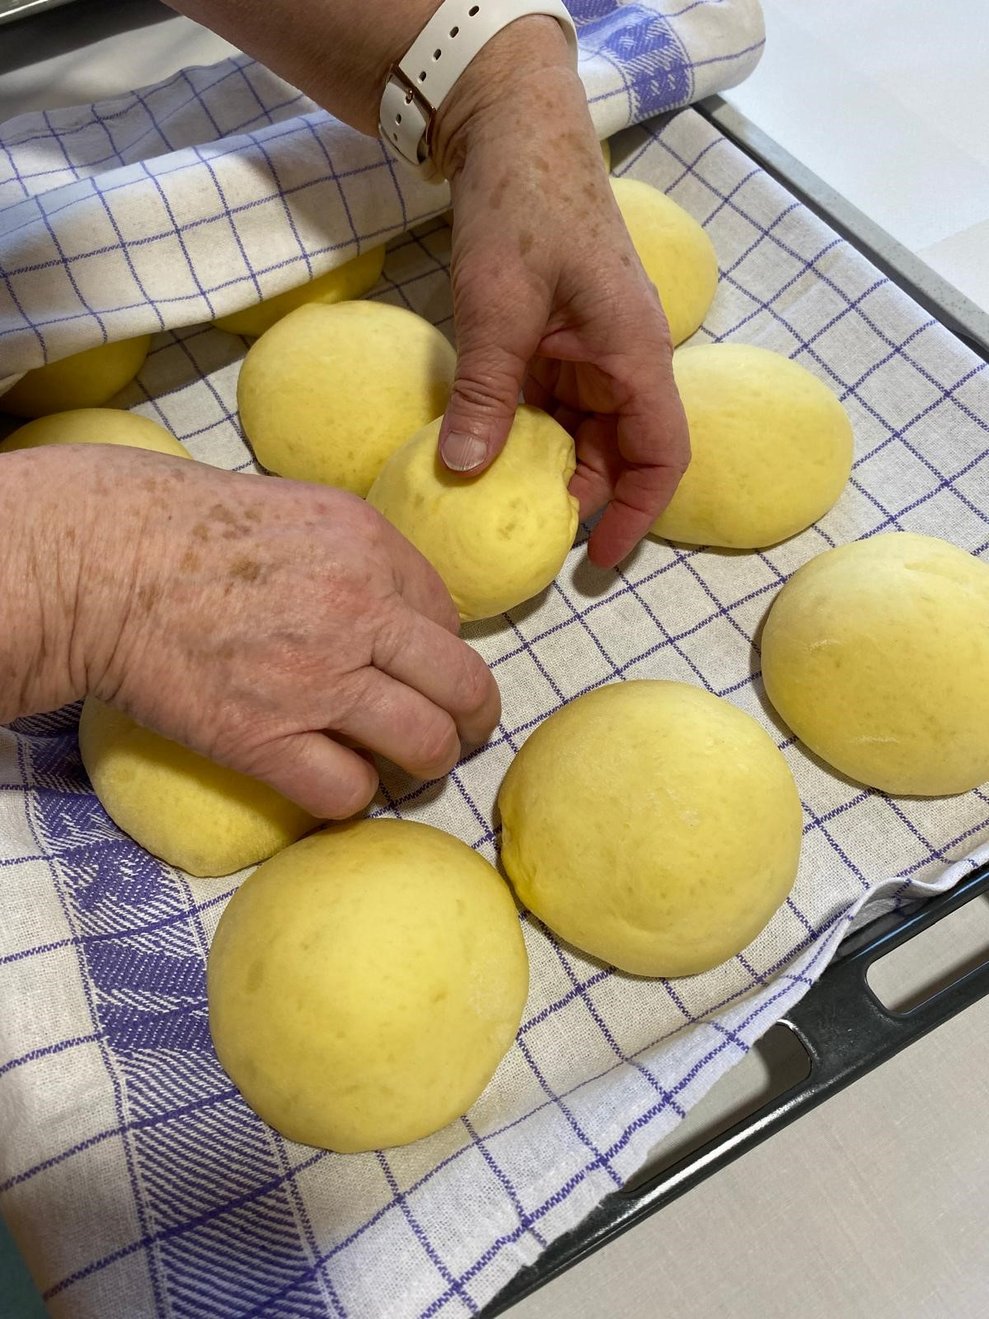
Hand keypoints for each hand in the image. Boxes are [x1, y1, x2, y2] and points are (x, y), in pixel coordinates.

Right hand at [6, 446, 499, 818]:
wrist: (97, 564)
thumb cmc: (179, 525)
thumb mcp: (296, 509)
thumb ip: (357, 555)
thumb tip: (395, 608)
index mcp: (370, 547)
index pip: (449, 617)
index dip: (441, 651)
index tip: (424, 669)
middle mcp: (360, 613)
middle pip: (462, 685)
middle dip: (472, 718)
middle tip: (461, 732)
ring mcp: (317, 680)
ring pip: (424, 745)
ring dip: (426, 764)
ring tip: (409, 768)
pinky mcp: (265, 739)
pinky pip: (348, 792)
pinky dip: (352, 795)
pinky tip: (336, 781)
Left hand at [434, 18, 689, 569]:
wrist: (510, 130)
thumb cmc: (522, 206)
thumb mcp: (497, 306)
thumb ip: (484, 392)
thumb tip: (464, 472)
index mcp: (632, 353)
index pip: (660, 454)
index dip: (636, 514)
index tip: (597, 559)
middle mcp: (621, 360)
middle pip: (620, 453)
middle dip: (582, 498)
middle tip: (528, 536)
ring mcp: (588, 351)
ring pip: (582, 433)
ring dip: (548, 468)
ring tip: (502, 503)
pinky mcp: (556, 342)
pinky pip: (551, 405)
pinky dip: (524, 433)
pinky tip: (487, 454)